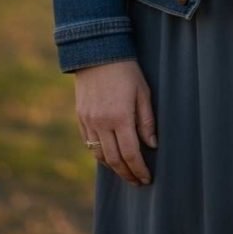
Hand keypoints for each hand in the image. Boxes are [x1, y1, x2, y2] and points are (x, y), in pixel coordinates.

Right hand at [74, 58, 157, 185]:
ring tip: (125, 171)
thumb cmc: (127, 70)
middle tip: (137, 181)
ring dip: (113, 167)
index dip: (139, 169)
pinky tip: (110, 155)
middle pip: (114, 160)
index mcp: (120, 117)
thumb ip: (147, 121)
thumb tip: (152, 145)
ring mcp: (88, 121)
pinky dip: (100, 154)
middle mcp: (101, 123)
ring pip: (99, 155)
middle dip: (127, 174)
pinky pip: (89, 143)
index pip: (130, 153)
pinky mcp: (80, 117)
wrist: (98, 52)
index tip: (146, 179)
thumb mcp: (143, 92)